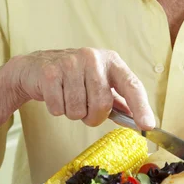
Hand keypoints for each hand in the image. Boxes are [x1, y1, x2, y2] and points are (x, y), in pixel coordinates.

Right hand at [11, 48, 154, 128]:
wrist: (35, 68)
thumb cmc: (73, 77)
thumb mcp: (98, 81)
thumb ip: (118, 100)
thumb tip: (137, 118)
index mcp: (111, 61)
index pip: (131, 85)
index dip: (141, 106)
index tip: (147, 125)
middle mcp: (93, 58)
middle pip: (102, 104)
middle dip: (93, 116)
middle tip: (84, 107)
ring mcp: (71, 63)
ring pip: (78, 109)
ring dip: (73, 113)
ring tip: (68, 97)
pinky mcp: (51, 73)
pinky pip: (58, 109)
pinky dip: (57, 109)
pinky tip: (55, 95)